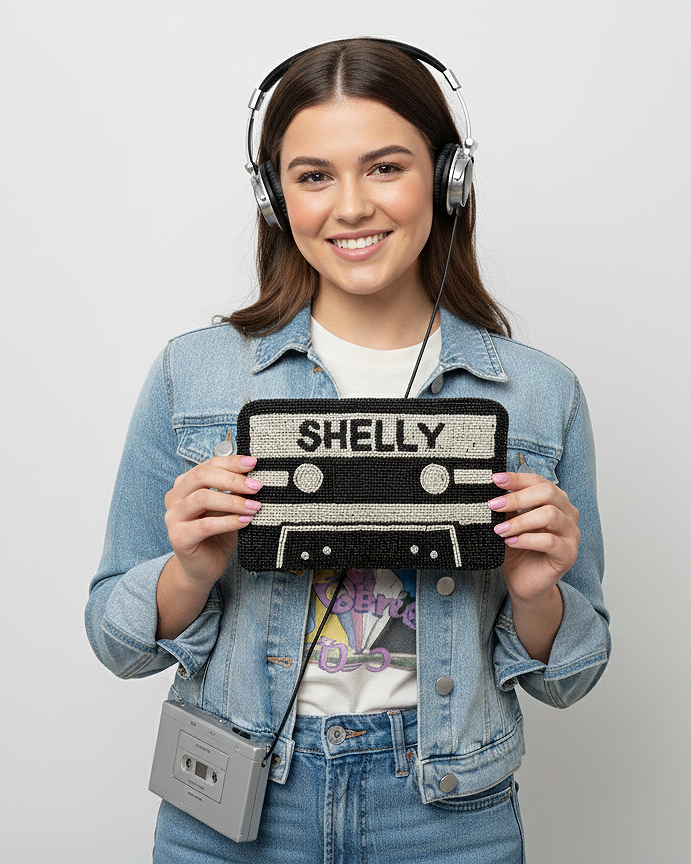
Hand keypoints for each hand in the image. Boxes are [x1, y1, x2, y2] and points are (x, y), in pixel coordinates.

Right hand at [163, 454, 261, 589]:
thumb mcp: (227, 508)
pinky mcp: (178, 537)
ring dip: (233, 501)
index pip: (208, 465)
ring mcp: (173, 517)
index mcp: (185, 485)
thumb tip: (255, 474)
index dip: (231, 462)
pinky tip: (245, 521)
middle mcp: (174, 497)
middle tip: (257, 486)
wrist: (203, 568)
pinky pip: (206, 525)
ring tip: (255, 506)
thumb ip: (234, 491)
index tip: (254, 463)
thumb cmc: (217, 534)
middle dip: (233, 479)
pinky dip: (229, 521)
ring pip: (202, 498)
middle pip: (202, 476)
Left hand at [489, 471, 579, 603]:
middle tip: (494, 506)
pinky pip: (550, 541)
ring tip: (500, 530)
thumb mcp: (508, 522)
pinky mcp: (569, 554)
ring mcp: (571, 534)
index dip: (517, 479)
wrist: (522, 581)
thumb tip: (492, 490)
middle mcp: (567, 513)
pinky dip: (526, 540)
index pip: (539, 481)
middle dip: (518, 497)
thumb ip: (507, 507)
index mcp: (555, 500)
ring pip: (550, 515)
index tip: (495, 479)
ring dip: (520, 521)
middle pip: (549, 492)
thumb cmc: (516, 549)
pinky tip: (510, 542)